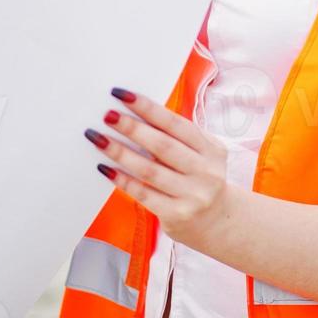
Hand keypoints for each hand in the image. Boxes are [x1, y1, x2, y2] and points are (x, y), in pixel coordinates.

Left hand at [85, 88, 232, 248]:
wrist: (218, 221)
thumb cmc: (200, 179)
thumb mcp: (202, 154)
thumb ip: (178, 137)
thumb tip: (136, 114)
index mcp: (211, 149)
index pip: (175, 124)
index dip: (148, 108)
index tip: (122, 95)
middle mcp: (205, 171)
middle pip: (162, 146)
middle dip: (132, 128)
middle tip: (108, 115)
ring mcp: (192, 195)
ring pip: (150, 170)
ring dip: (120, 152)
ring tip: (99, 139)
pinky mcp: (177, 215)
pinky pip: (144, 194)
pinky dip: (123, 180)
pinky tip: (106, 169)